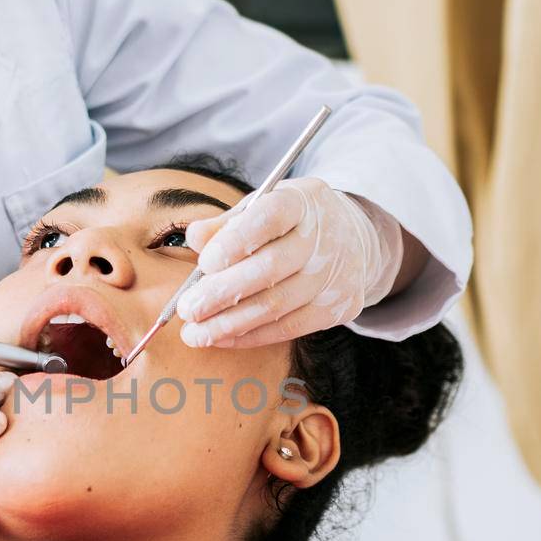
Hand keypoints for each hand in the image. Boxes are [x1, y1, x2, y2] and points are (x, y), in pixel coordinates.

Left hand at [176, 178, 404, 347]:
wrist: (352, 240)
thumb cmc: (291, 223)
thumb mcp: (262, 207)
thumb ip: (226, 223)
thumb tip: (194, 238)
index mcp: (303, 202)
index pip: (269, 218)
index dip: (234, 242)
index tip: (204, 264)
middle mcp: (325, 237)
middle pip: (269, 269)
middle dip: (221, 293)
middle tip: (188, 309)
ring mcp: (337, 274)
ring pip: (276, 306)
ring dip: (229, 323)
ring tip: (195, 333)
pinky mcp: (340, 307)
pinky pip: (289, 328)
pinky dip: (251, 336)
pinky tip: (223, 338)